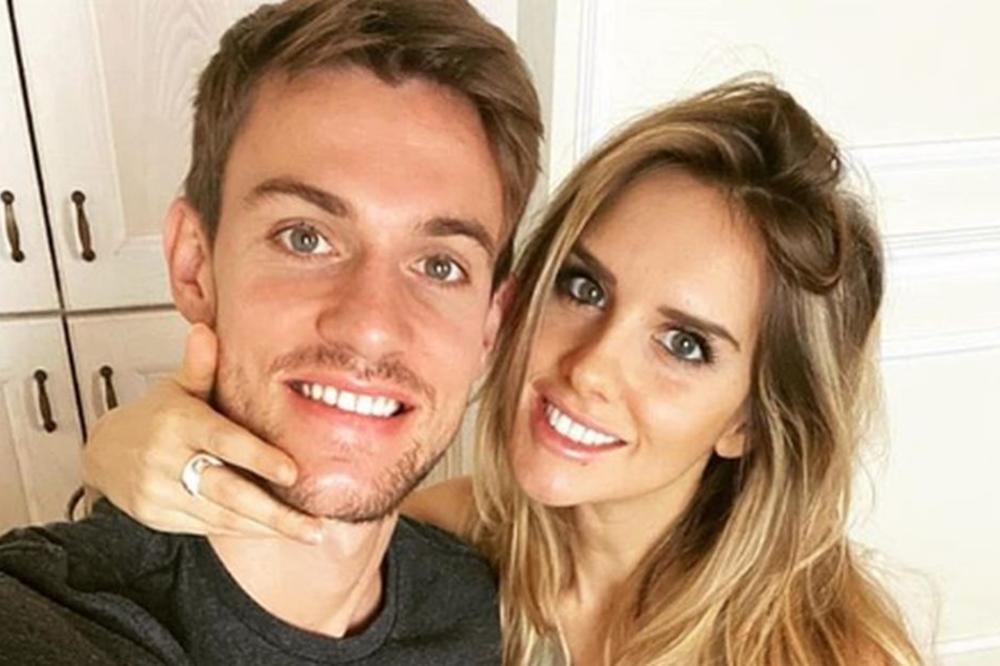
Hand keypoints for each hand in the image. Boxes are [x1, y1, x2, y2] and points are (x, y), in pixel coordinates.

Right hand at [83, 323, 323, 543]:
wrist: (104, 452)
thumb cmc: (157, 415)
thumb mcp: (177, 386)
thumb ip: (200, 364)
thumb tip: (206, 330)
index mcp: (180, 422)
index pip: (224, 441)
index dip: (258, 458)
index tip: (293, 472)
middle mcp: (168, 460)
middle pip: (227, 491)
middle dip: (275, 513)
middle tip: (316, 525)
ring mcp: (161, 492)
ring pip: (222, 517)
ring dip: (268, 528)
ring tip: (309, 533)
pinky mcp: (159, 516)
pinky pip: (209, 528)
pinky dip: (245, 531)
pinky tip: (275, 531)